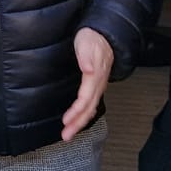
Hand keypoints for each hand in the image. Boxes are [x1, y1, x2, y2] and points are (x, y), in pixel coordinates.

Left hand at [60, 27, 113, 141]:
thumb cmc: (93, 38)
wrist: (104, 34)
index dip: (76, 112)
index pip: (85, 99)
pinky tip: (79, 119)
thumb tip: (88, 69)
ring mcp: (98, 85)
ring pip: (90, 108)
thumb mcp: (86, 43)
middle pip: (88, 108)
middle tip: (66, 136)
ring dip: (80, 122)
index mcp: (95, 76)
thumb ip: (87, 56)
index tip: (66, 121)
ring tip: (69, 132)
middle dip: (77, 124)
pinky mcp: (96, 85)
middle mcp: (98, 83)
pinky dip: (85, 114)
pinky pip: (91, 103)